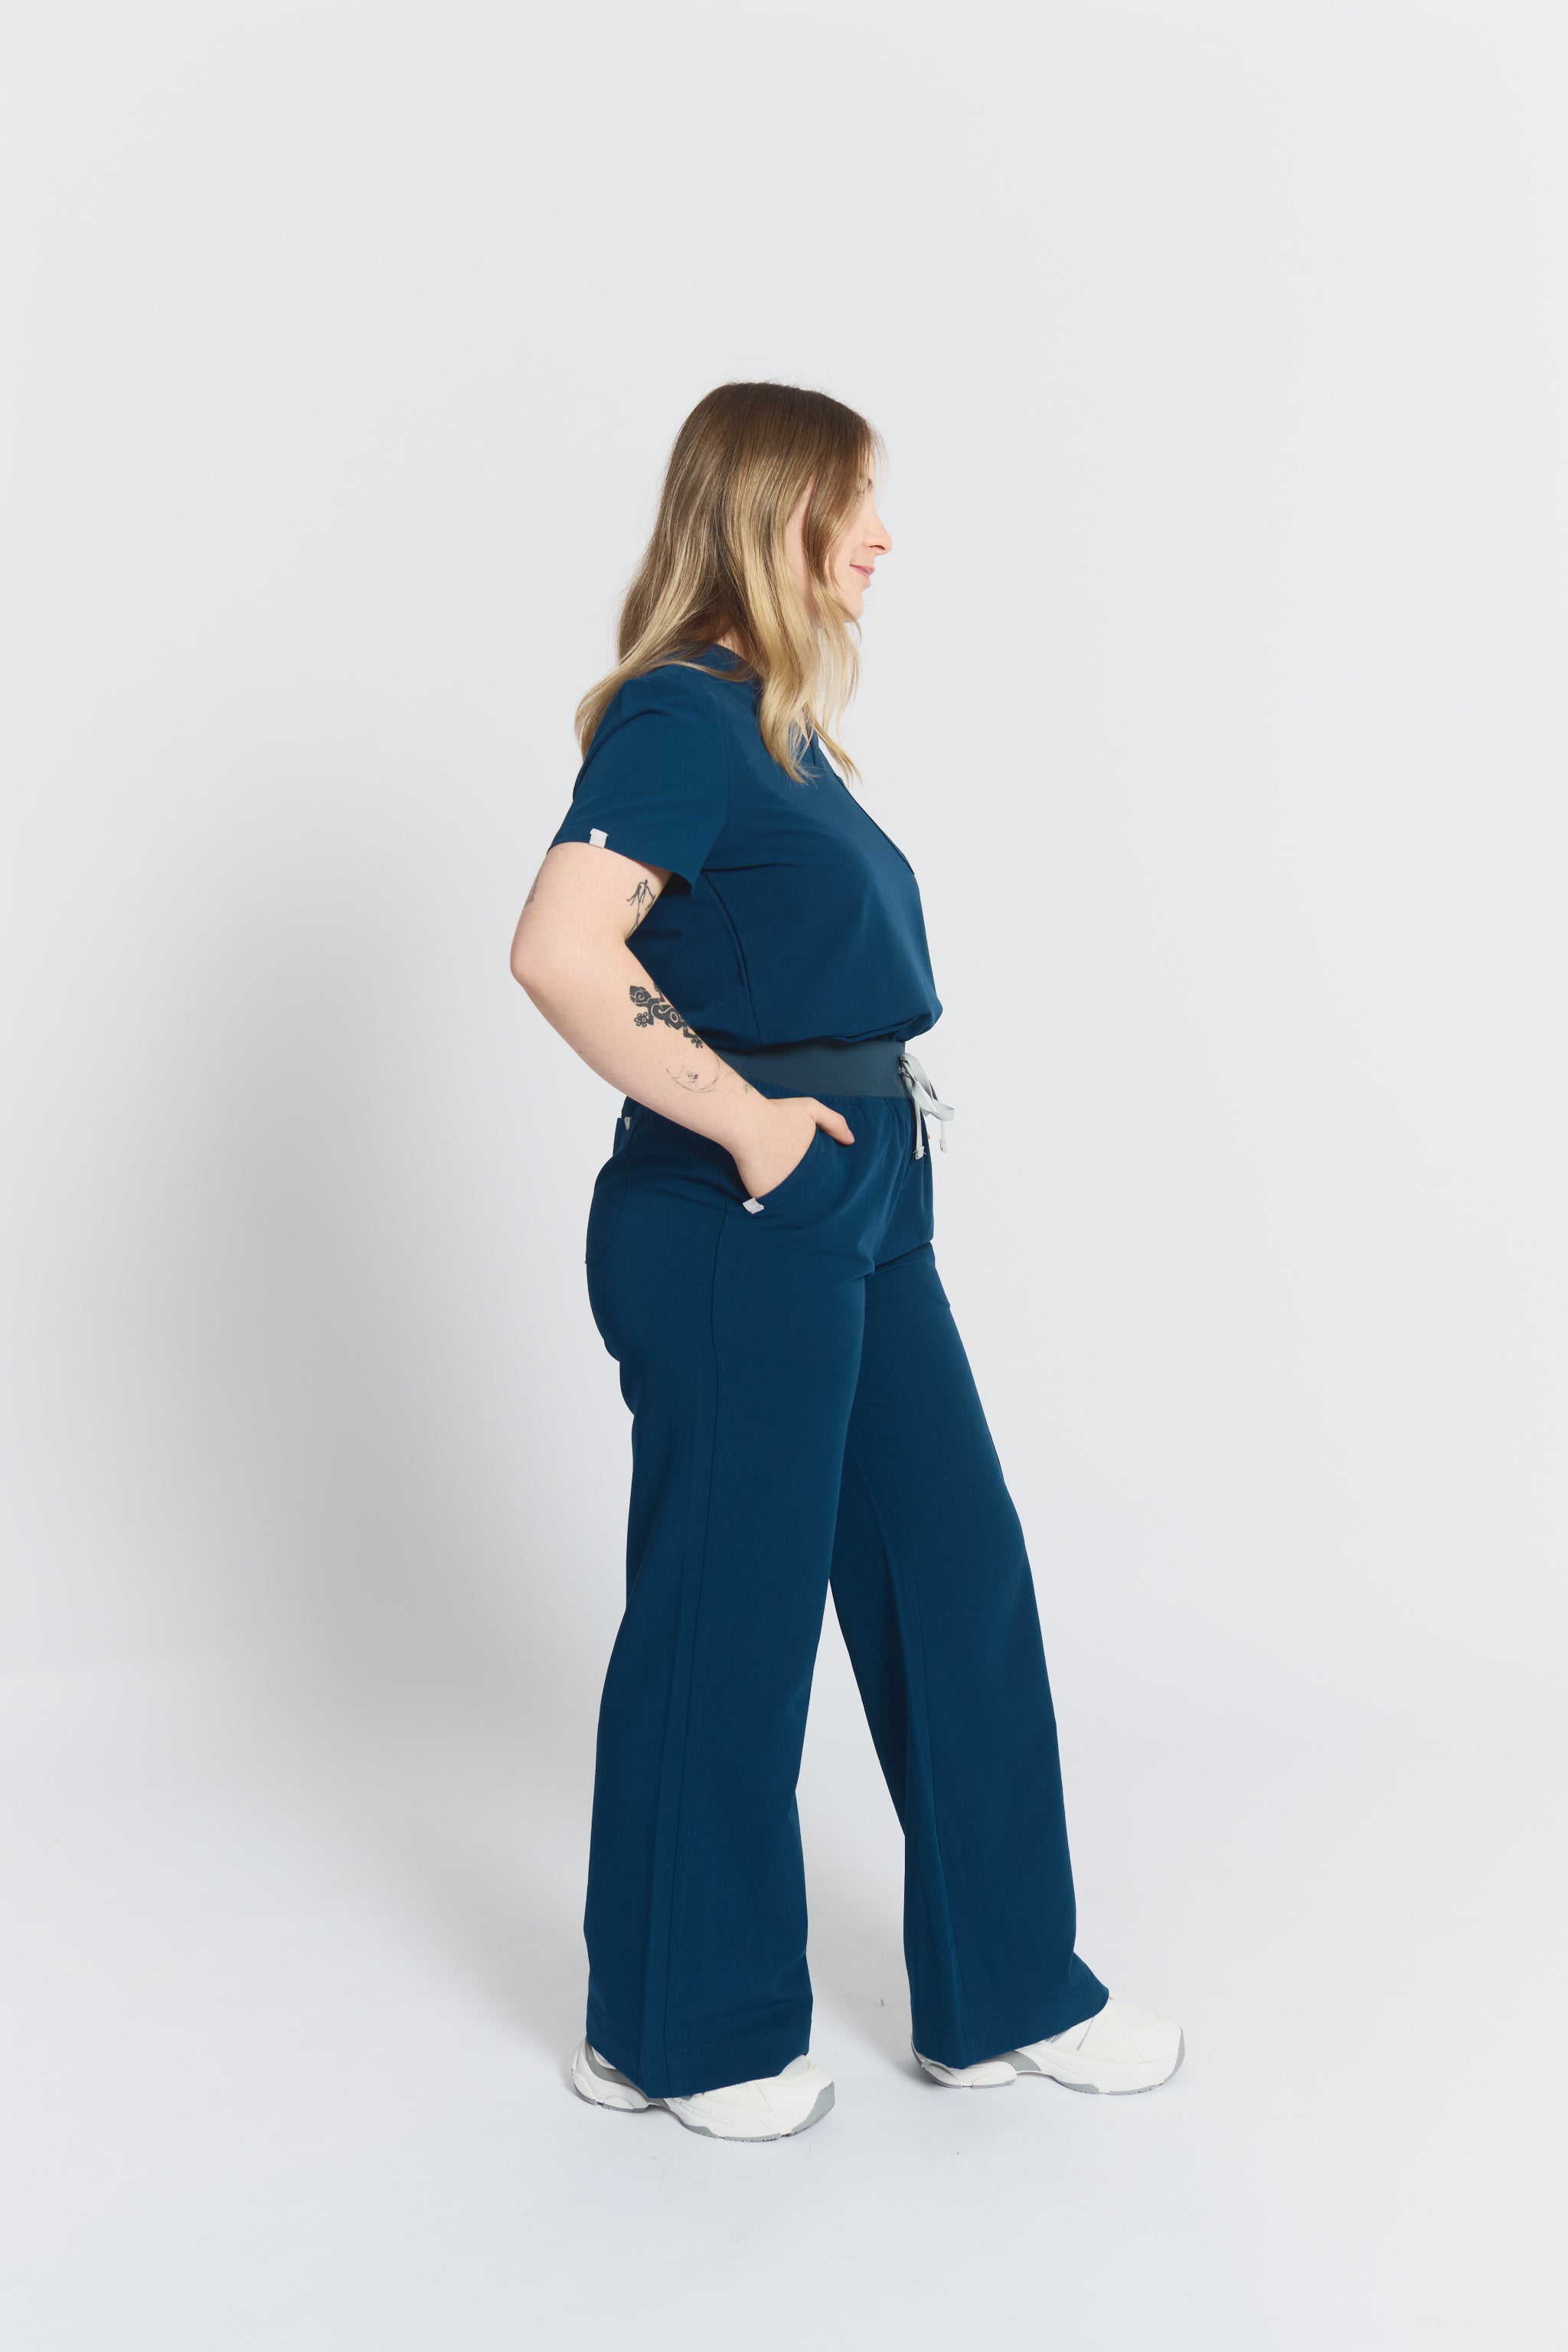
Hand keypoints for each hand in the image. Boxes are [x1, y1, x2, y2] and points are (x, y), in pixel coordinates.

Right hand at [731, 1096, 854, 1199]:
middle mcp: (803, 1177)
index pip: (826, 1176)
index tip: (816, 1171)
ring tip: (786, 1185)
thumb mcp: (811, 1109)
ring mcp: (784, 1188)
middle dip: (808, 1186)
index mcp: (816, 1160)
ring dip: (791, 1194)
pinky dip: (772, 1197)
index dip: (822, 1175)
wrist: (746, 1122)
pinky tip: (771, 1189)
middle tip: (798, 1177)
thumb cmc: (777, 1113)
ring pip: (792, 1197)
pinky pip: (771, 1201)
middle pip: (810, 1189)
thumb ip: (834, 1123)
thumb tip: (850, 1141)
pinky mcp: (765, 1195)